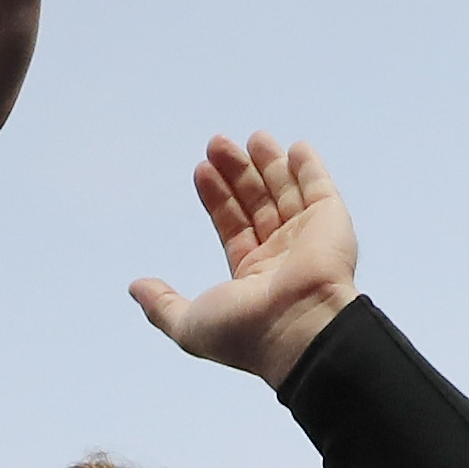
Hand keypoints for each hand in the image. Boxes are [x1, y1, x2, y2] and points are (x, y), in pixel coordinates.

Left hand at [132, 132, 359, 387]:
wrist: (299, 328)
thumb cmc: (246, 330)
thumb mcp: (189, 324)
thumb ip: (162, 305)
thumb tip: (136, 288)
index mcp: (253, 279)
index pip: (233, 227)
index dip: (218, 198)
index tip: (201, 169)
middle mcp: (283, 258)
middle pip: (258, 204)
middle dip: (238, 173)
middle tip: (217, 143)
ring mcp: (309, 239)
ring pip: (287, 194)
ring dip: (271, 164)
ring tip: (253, 137)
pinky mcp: (332, 223)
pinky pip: (321, 189)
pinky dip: (310, 168)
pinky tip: (297, 148)